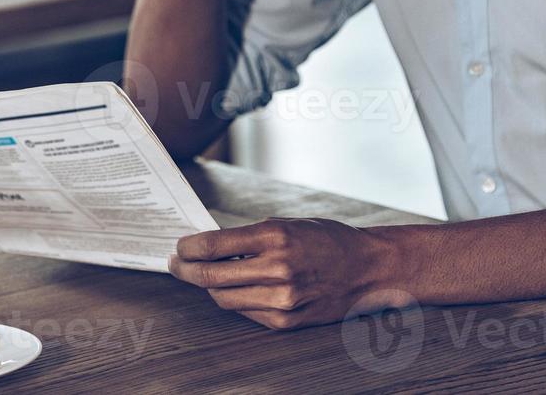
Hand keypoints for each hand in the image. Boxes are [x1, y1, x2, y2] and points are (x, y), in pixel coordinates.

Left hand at [169, 217, 393, 329]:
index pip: (214, 246)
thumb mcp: (288, 224)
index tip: (179, 247)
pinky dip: (235, 300)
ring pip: (224, 299)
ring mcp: (282, 299)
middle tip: (177, 264)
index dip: (188, 248)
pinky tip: (235, 288)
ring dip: (208, 288)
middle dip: (187, 271)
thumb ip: (250, 236)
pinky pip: (246, 312)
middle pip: (212, 278)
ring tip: (203, 276)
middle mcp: (277, 269)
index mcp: (275, 237)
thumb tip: (211, 245)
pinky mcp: (286, 321)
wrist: (368, 269)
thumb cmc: (328, 240)